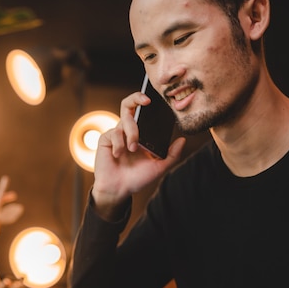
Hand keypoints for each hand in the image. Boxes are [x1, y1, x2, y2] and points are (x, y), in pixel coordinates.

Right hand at [91, 92, 185, 219]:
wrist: (119, 190)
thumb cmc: (137, 178)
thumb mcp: (159, 167)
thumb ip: (172, 155)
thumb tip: (183, 140)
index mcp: (142, 134)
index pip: (145, 112)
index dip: (149, 102)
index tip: (157, 100)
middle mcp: (129, 130)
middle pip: (129, 104)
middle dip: (136, 97)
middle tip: (146, 101)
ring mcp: (117, 134)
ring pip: (125, 120)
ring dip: (132, 133)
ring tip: (132, 149)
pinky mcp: (106, 139)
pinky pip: (114, 133)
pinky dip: (118, 143)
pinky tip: (118, 154)